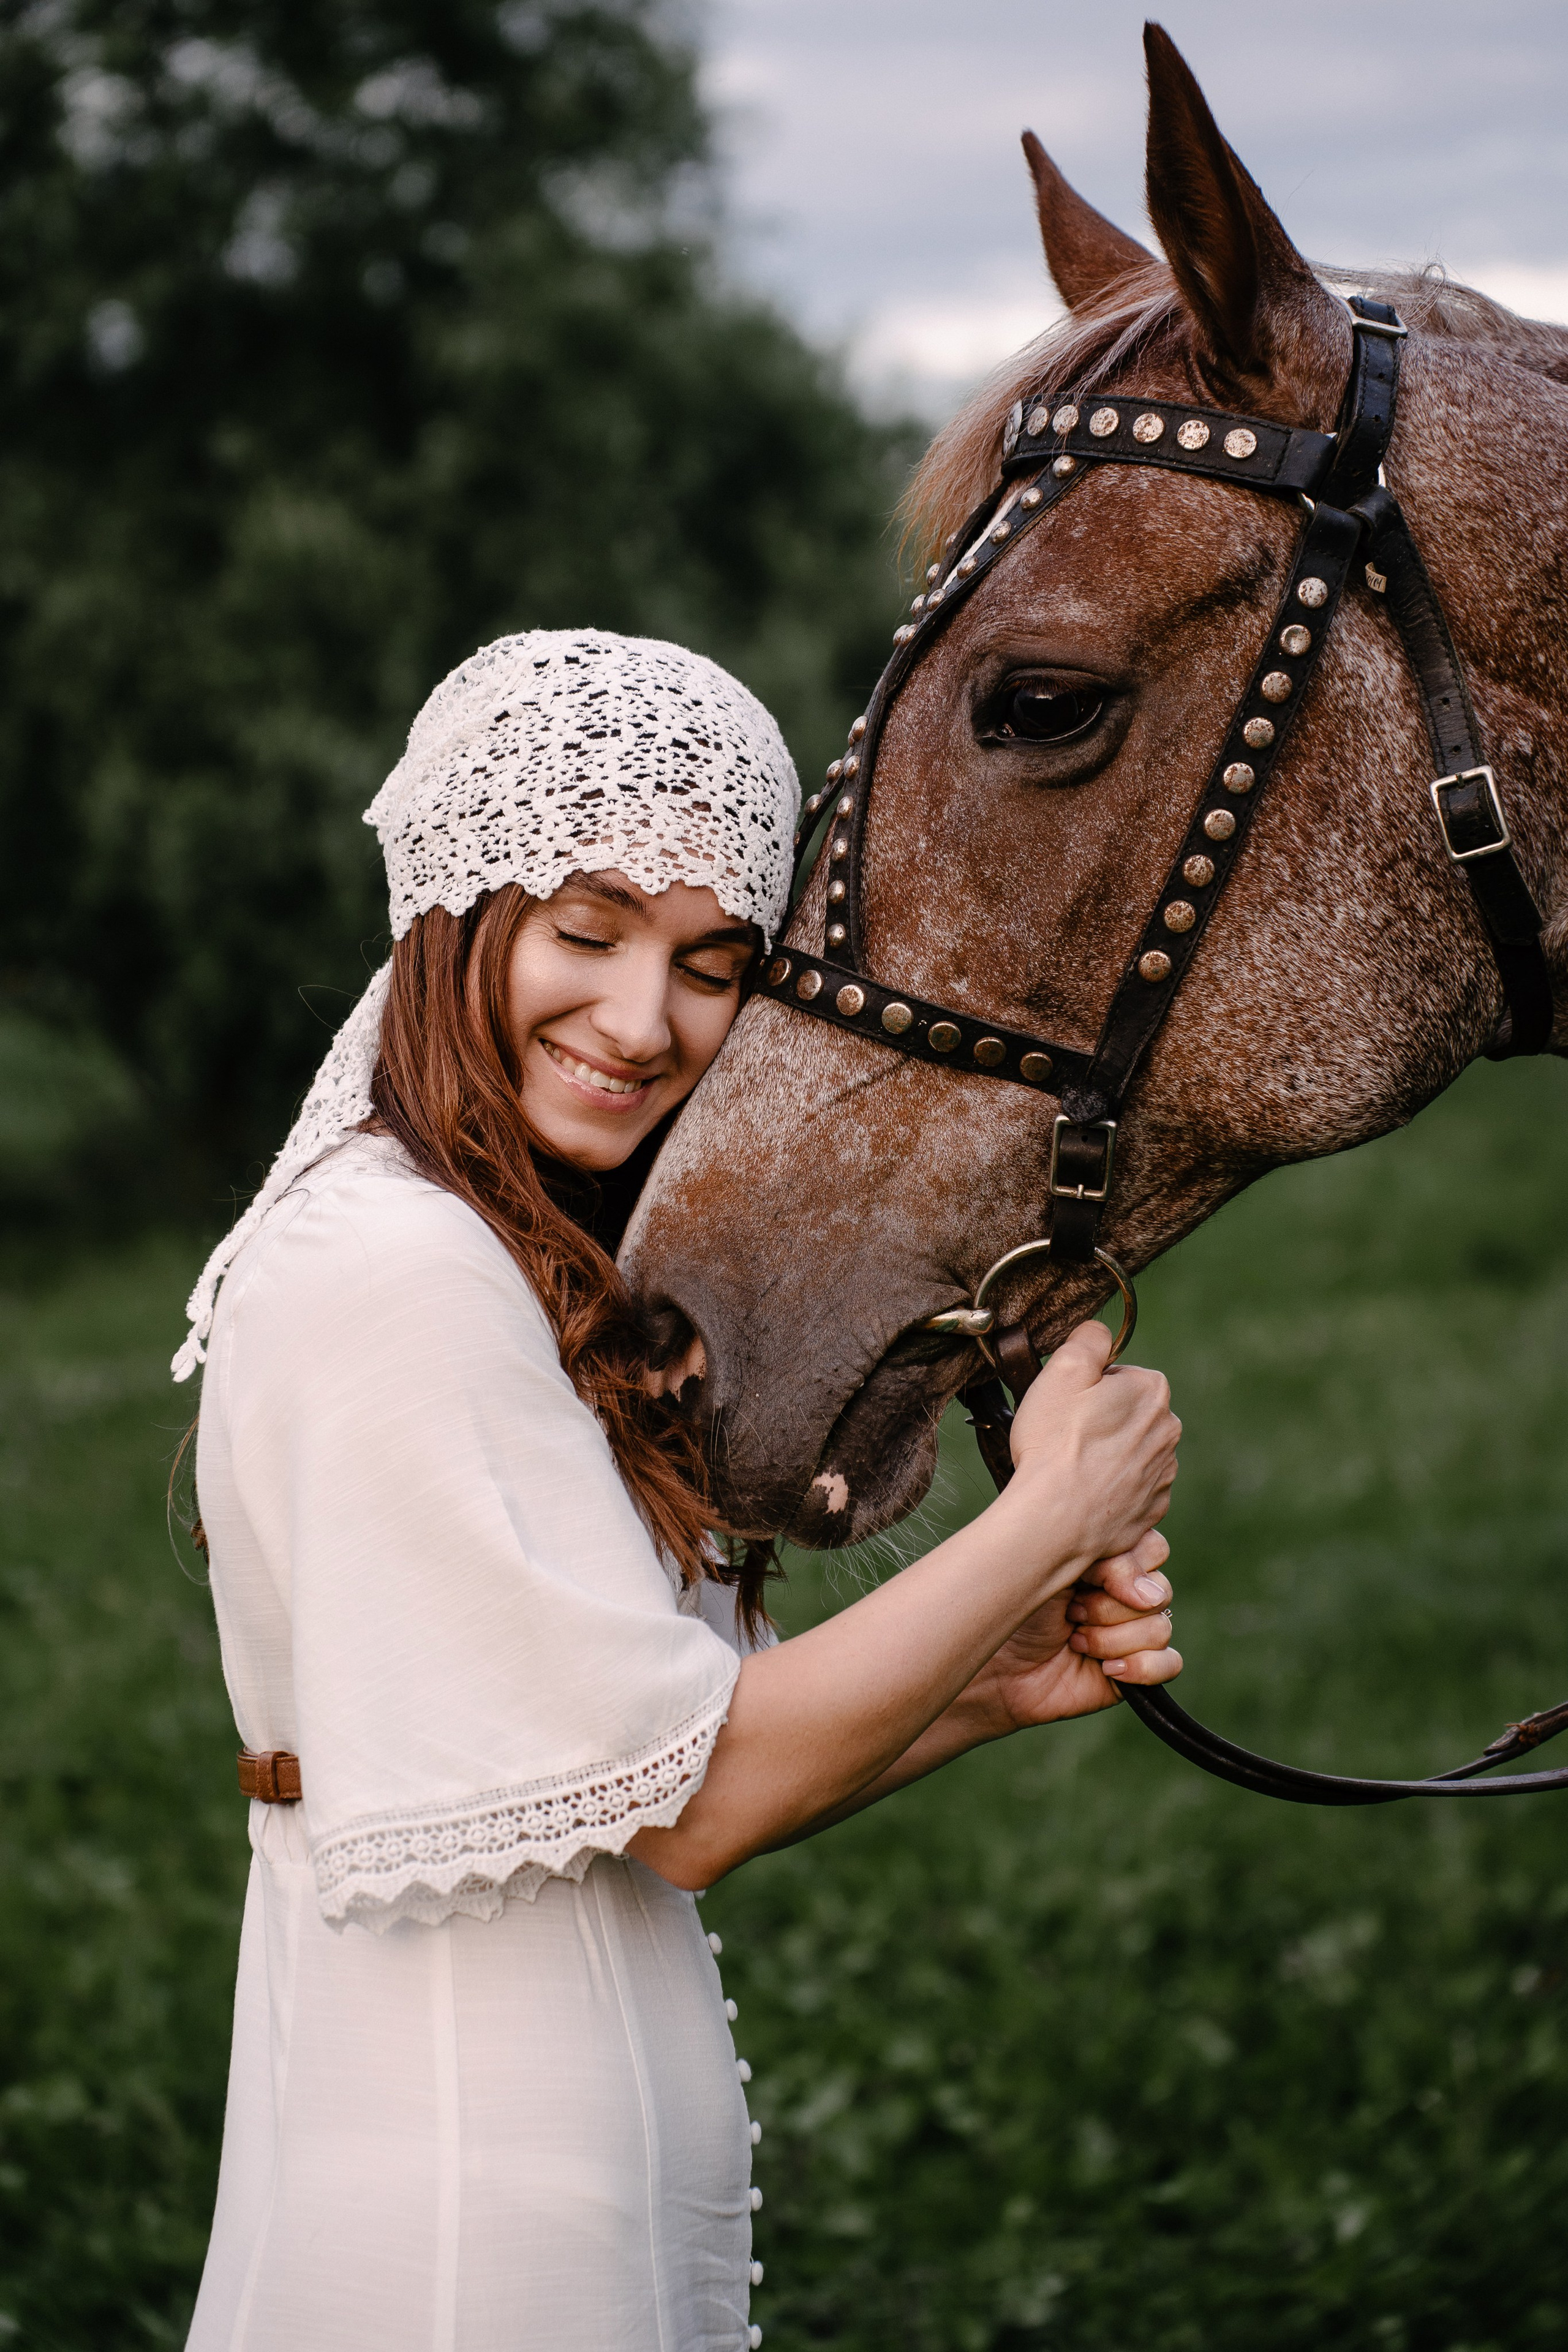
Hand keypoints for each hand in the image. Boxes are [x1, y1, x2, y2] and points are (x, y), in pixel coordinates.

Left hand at [962, 1529, 1181, 1733]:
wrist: (998, 1667)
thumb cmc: (1017, 1611)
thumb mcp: (1057, 1571)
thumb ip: (1107, 1564)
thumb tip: (1151, 1595)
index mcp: (1112, 1559)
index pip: (1153, 1549)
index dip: (1123, 1567)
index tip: (1082, 1577)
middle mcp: (1129, 1593)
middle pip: (1160, 1589)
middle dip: (1109, 1606)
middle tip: (1071, 1611)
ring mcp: (1136, 1631)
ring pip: (1160, 1627)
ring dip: (1111, 1639)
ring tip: (1075, 1641)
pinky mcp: (1139, 1669)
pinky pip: (1171, 1663)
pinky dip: (1141, 1667)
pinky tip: (1107, 1669)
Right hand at [1005, 1321, 1180, 1572]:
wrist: (1055, 1519)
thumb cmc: (1055, 1443)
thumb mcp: (1063, 1368)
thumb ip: (1089, 1338)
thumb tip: (1100, 1333)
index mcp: (1151, 1390)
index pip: (1117, 1375)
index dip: (1085, 1389)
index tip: (1066, 1408)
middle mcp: (1168, 1430)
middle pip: (1126, 1413)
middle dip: (1099, 1421)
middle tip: (1063, 1437)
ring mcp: (1162, 1474)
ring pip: (1128, 1451)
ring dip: (1105, 1456)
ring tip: (1070, 1469)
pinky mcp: (1151, 1510)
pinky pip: (1129, 1489)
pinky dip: (1109, 1490)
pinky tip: (1083, 1494)